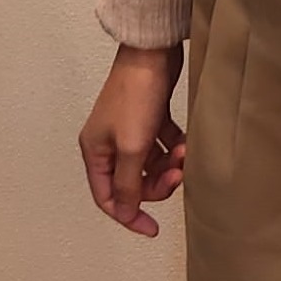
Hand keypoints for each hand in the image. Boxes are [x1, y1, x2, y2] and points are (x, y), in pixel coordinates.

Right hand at [79, 43, 186, 236]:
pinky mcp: (148, 118)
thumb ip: (129, 184)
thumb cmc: (135, 93)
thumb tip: (126, 211)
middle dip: (157, 184)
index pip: (108, 197)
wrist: (152, 52)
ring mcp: (129, 130)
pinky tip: (184, 142)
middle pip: (133, 183)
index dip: (129, 215)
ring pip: (150, 165)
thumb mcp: (131, 147)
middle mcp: (109, 142)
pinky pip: (162, 146)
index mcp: (95, 151)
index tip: (152, 227)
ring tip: (182, 152)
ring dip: (169, 165)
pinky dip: (173, 148)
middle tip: (176, 175)